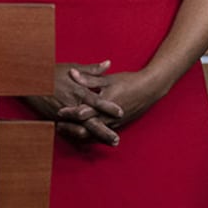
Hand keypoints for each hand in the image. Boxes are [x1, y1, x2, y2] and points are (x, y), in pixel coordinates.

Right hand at [24, 61, 122, 145]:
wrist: (27, 80)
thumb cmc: (50, 72)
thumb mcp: (72, 68)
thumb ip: (92, 69)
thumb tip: (108, 64)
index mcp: (77, 90)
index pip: (96, 101)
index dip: (108, 107)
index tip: (121, 113)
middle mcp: (71, 104)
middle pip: (91, 120)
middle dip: (104, 131)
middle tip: (116, 140)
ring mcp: (63, 114)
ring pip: (81, 129)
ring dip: (95, 137)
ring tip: (107, 144)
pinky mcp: (55, 121)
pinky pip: (69, 131)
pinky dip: (80, 138)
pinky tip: (90, 143)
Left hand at [54, 65, 171, 144]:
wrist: (150, 89)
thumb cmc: (129, 82)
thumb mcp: (108, 79)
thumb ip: (88, 79)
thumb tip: (72, 73)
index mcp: (105, 105)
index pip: (84, 112)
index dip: (70, 113)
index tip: (58, 112)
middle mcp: (109, 118)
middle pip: (86, 129)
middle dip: (71, 129)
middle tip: (58, 126)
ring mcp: (114, 124)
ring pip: (92, 135)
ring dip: (78, 134)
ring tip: (64, 130)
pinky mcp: (117, 126)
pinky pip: (100, 135)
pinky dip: (89, 135)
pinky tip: (79, 133)